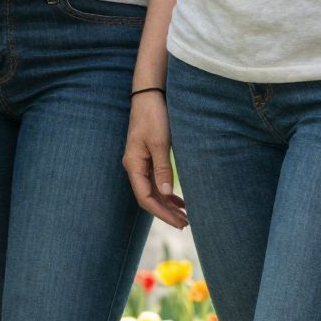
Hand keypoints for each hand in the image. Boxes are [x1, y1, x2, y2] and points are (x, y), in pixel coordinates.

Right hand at [122, 91, 186, 228]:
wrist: (149, 95)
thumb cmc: (153, 116)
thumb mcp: (160, 143)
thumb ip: (162, 169)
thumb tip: (166, 194)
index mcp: (134, 164)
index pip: (145, 197)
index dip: (161, 213)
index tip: (178, 222)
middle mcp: (135, 166)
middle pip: (148, 197)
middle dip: (166, 212)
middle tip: (186, 224)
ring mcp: (141, 162)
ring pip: (153, 190)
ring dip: (167, 204)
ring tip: (185, 217)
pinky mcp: (148, 156)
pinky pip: (156, 181)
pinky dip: (167, 192)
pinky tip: (179, 200)